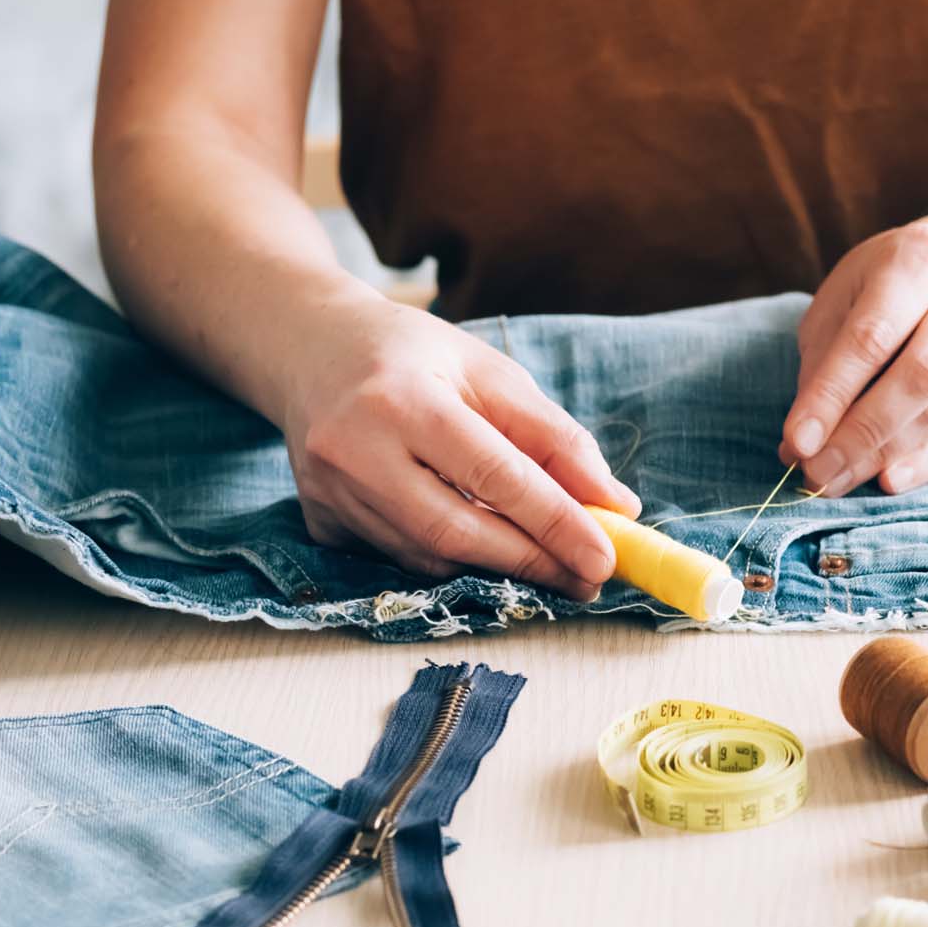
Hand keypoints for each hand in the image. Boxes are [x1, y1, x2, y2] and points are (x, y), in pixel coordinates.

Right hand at [278, 292, 638, 598]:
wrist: (311, 348)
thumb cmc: (416, 356)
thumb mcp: (492, 374)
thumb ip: (554, 438)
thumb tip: (616, 505)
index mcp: (401, 398)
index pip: (493, 474)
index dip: (555, 522)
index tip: (605, 557)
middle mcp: (352, 450)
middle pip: (455, 531)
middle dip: (532, 561)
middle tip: (588, 577)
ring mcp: (328, 493)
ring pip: (429, 555)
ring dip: (497, 565)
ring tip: (549, 559)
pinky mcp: (320, 522)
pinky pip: (402, 557)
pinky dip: (453, 555)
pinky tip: (482, 538)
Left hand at [783, 205, 927, 496]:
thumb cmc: (893, 285)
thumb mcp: (847, 298)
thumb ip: (823, 361)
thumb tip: (801, 441)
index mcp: (919, 259)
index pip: (871, 337)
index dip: (831, 395)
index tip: (797, 442)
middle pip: (920, 375)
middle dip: (862, 433)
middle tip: (817, 473)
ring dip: (888, 453)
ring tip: (840, 480)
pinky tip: (890, 479)